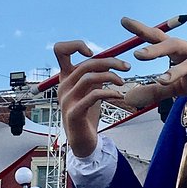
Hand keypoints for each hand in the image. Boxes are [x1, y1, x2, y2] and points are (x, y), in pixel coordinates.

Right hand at [53, 41, 129, 158]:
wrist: (83, 142)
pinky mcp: (74, 113)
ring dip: (111, 76)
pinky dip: (110, 92)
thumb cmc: (88, 113)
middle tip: (126, 67)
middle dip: (110, 61)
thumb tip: (110, 58)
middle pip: (85, 63)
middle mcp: (63, 86)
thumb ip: (94, 74)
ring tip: (122, 82)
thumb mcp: (90, 89)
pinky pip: (93, 95)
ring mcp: (66, 100)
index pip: (60, 50)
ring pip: (89, 77)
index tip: (94, 52)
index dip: (76, 45)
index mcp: (65, 77)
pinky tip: (119, 96)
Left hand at [120, 17, 186, 106]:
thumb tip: (129, 99)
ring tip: (162, 80)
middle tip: (138, 54)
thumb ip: (157, 91)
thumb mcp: (181, 86)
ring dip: (178, 70)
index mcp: (184, 51)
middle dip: (157, 49)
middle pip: (176, 44)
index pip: (161, 38)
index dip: (143, 30)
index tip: (124, 21)